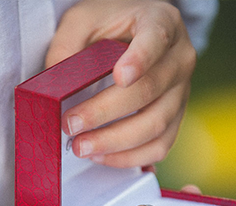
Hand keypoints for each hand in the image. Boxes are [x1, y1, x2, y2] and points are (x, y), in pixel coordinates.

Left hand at [47, 0, 195, 167]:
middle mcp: (179, 58)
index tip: (120, 77)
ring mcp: (182, 90)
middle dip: (106, 112)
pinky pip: (161, 145)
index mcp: (161, 22)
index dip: (140, 59)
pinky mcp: (176, 116)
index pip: (155, 40)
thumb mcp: (84, 19)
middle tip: (71, 124)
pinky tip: (102, 155)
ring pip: (157, 125)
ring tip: (82, 146)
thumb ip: (67, 45)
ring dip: (116, 142)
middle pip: (149, 90)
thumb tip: (53, 90)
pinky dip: (131, 156)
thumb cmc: (111, 22)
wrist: (136, 29)